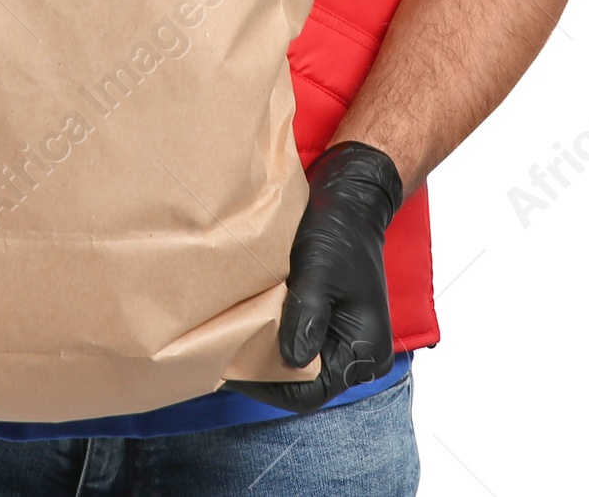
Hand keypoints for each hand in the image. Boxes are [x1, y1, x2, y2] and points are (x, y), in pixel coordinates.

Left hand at [223, 141, 402, 414]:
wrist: (349, 198)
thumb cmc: (338, 232)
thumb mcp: (318, 272)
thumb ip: (306, 316)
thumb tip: (291, 361)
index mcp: (364, 350)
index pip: (311, 390)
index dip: (269, 386)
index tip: (232, 370)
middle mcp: (357, 352)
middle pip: (304, 380)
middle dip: (266, 369)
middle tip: (225, 353)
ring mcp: (344, 337)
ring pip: (298, 360)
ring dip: (267, 351)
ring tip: (232, 339)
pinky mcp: (330, 321)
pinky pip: (299, 339)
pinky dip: (274, 334)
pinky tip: (249, 323)